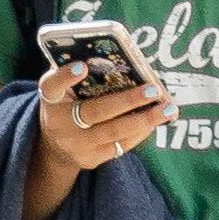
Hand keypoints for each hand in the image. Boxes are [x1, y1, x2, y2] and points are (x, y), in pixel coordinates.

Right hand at [26, 66, 172, 173]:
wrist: (55, 146)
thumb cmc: (66, 105)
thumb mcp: (63, 89)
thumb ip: (79, 76)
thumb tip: (117, 60)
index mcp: (50, 99)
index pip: (52, 86)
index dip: (65, 77)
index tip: (81, 66)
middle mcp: (60, 124)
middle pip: (95, 111)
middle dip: (127, 100)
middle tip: (153, 89)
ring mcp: (76, 145)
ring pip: (114, 131)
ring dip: (144, 119)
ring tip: (168, 108)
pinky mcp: (91, 159)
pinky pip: (121, 145)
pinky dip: (141, 131)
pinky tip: (157, 120)